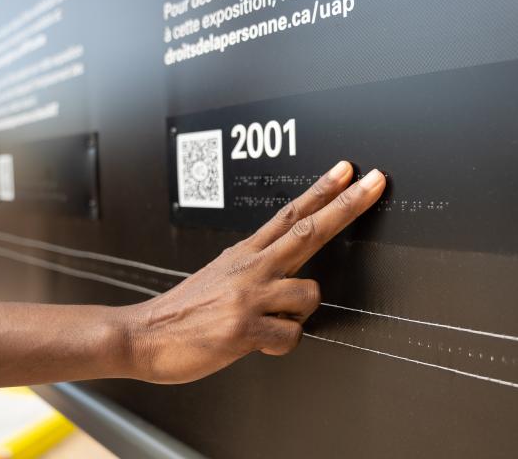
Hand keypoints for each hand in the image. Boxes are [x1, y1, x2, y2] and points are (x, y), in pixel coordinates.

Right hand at [122, 161, 385, 383]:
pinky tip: (256, 344)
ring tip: (268, 323)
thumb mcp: (220, 275)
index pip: (292, 214)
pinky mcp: (244, 328)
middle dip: (347, 204)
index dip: (322, 191)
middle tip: (374, 182)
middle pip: (310, 229)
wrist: (143, 334)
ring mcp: (249, 296)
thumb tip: (289, 273)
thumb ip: (257, 270)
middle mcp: (251, 268)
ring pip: (310, 295)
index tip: (347, 170)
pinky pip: (291, 337)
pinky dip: (278, 346)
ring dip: (297, 314)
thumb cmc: (185, 310)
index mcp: (246, 254)